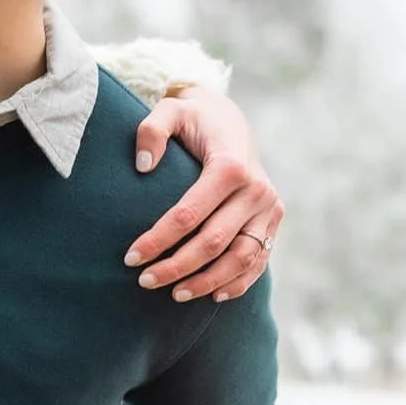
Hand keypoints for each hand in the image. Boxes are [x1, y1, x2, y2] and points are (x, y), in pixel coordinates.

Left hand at [126, 87, 282, 304]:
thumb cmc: (194, 118)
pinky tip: (213, 294)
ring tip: (175, 294)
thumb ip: (151, 130)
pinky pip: (259, 260)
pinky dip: (238, 282)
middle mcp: (256, 189)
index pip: (188, 214)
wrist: (230, 120)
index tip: (131, 257)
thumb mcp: (170, 110)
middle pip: (214, 242)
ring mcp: (269, 207)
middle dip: (177, 267)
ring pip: (240, 258)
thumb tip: (143, 166)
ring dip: (208, 281)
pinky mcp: (274, 220)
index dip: (158, 240)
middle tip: (144, 281)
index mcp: (230, 166)